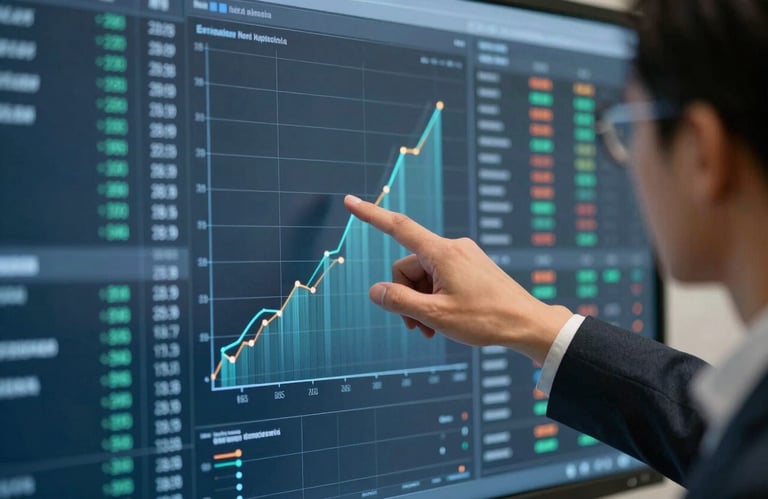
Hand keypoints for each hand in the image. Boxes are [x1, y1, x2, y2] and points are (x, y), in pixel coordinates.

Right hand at [344, 195, 572, 363]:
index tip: (349, 201)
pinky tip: (443, 321)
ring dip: (420, 302)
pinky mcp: (470, 267)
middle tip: (416, 327)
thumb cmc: (486, 319)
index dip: (370, 215)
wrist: (527, 324)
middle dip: (405, 297)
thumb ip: (400, 302)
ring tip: (431, 330)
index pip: (398, 227)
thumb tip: (375, 291)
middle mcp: (452, 248)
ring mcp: (463, 257)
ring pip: (423, 277)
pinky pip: (439, 279)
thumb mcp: (436, 315)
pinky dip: (434, 299)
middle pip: (408, 267)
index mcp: (442, 253)